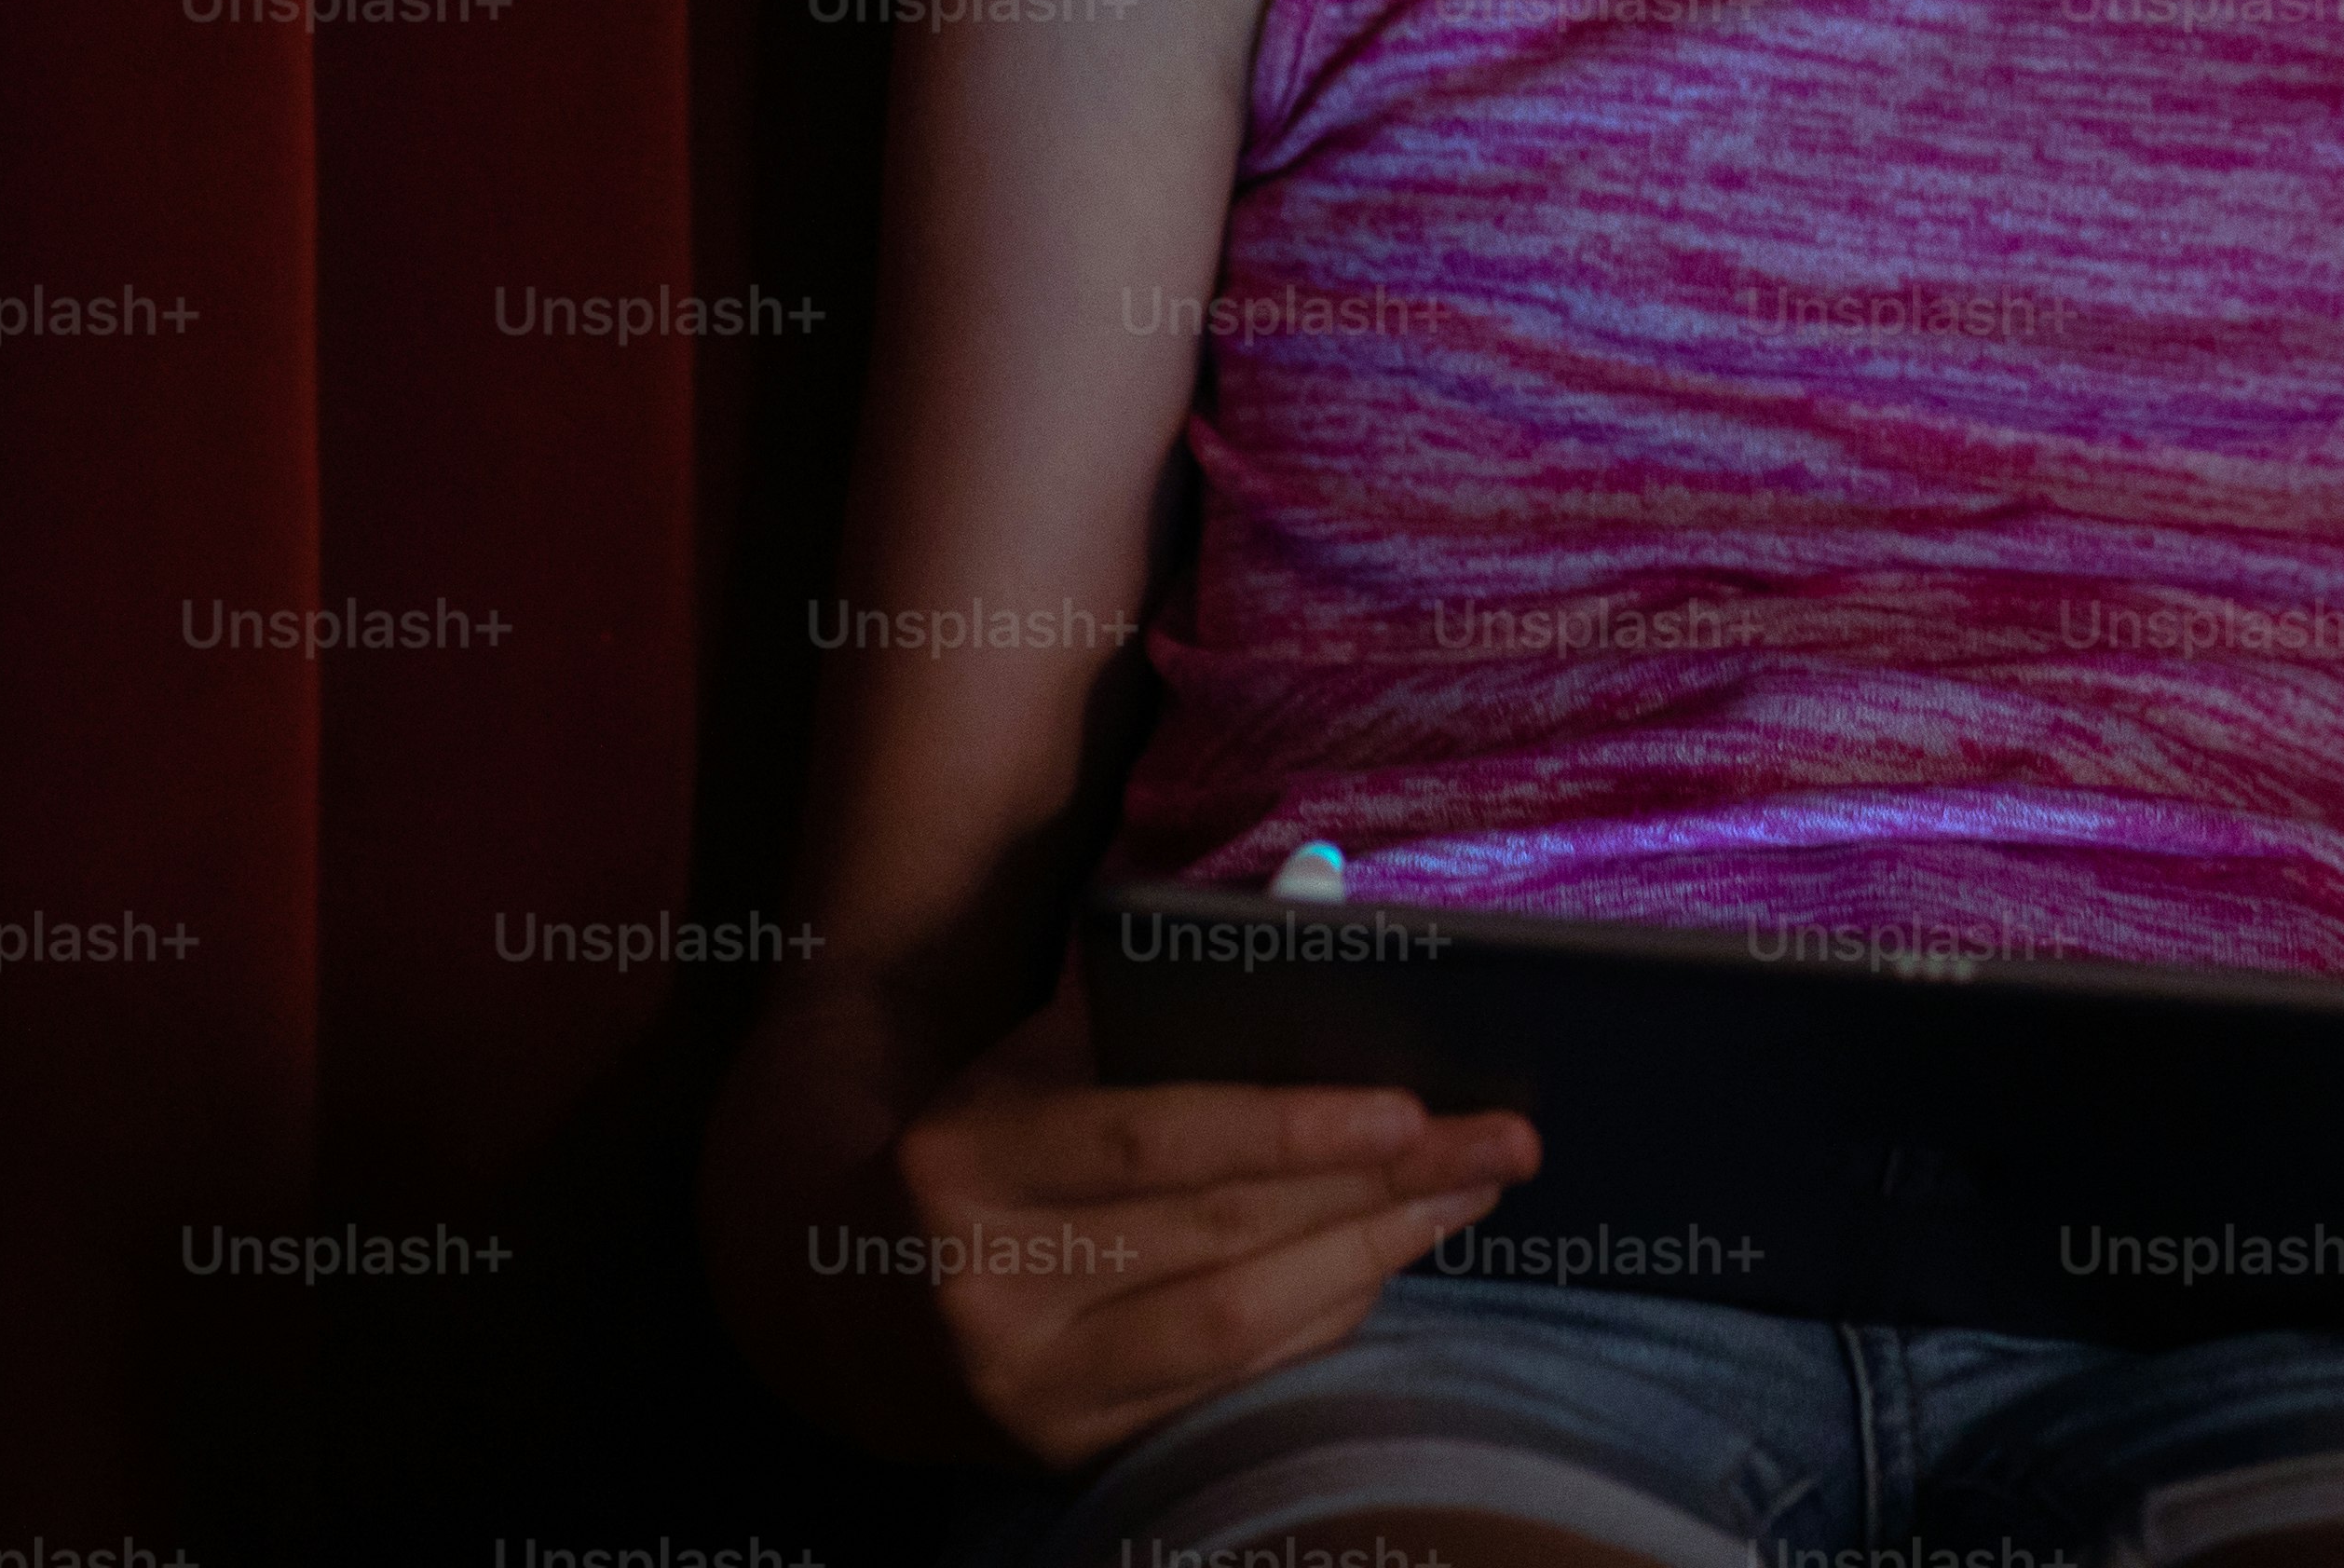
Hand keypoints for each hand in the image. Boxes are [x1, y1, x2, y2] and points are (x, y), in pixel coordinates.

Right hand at [873, 968, 1539, 1470]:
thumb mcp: (1036, 1046)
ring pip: (1237, 1326)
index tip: (1412, 1107)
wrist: (845, 1292)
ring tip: (1469, 1194)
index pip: (1154, 1141)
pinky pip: (1229, 1385)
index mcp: (965, 1159)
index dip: (1290, 1128)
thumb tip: (1324, 893)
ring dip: (1373, 1255)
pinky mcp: (1064, 1450)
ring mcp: (1025, 1385)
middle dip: (1375, 1187)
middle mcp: (985, 1286)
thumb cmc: (981, 1135)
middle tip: (1498, 1141)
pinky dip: (1322, 1319)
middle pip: (1220, 1235)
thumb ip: (1161, 974)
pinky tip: (1389, 1259)